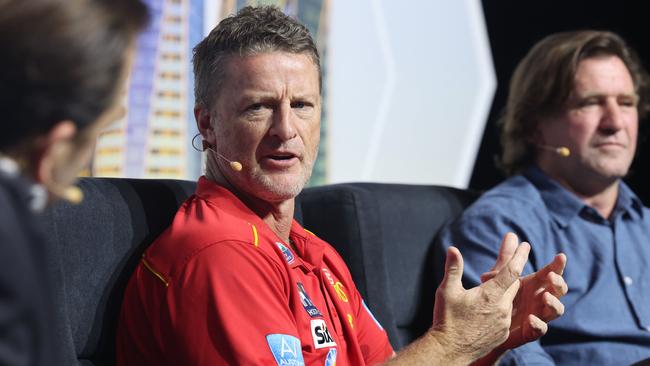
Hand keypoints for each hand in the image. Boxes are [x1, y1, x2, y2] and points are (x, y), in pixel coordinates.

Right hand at [430, 241, 529, 363]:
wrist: (450, 350)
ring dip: (506, 290)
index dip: (519, 257)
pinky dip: (501, 307)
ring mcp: (504, 322)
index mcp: (490, 295)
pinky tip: (493, 306)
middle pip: (513, 284)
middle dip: (513, 271)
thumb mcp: (447, 291)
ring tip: (498, 284)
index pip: (511, 272)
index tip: (526, 245)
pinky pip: (505, 315)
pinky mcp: (502, 333)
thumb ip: (453, 269)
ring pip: (509, 300)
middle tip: (515, 257)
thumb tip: (452, 249)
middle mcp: (502, 308)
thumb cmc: (447, 319)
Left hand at [480, 232, 567, 349]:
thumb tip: (511, 234)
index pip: (551, 272)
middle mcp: (539, 299)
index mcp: (535, 284)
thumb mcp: (499, 276)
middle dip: (558, 283)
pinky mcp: (529, 331)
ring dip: (553, 304)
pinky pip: (539, 330)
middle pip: (559, 291)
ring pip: (556, 311)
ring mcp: (537, 315)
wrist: (484, 323)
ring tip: (545, 297)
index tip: (560, 256)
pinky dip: (538, 325)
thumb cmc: (496, 296)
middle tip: (551, 277)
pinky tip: (530, 319)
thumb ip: (506, 257)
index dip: (557, 265)